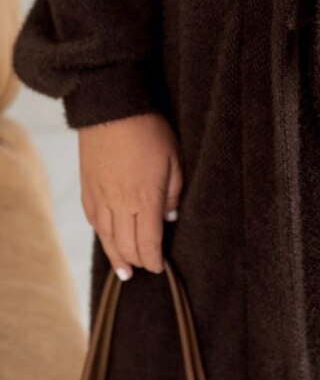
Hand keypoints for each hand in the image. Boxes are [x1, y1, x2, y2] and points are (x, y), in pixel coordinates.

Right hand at [77, 112, 182, 280]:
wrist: (111, 110)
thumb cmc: (148, 131)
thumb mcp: (174, 160)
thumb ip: (172, 192)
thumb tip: (169, 217)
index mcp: (144, 200)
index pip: (148, 242)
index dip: (153, 259)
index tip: (158, 266)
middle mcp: (119, 204)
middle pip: (126, 244)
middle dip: (135, 261)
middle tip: (141, 270)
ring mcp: (100, 197)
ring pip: (106, 236)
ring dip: (115, 255)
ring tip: (122, 269)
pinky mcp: (87, 187)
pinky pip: (93, 219)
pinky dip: (101, 234)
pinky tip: (106, 238)